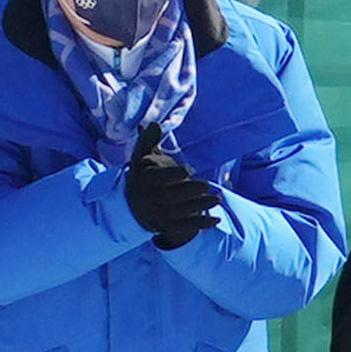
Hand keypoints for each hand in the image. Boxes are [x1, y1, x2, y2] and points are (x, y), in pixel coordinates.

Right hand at [122, 121, 218, 249]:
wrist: (134, 203)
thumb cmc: (143, 173)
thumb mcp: (142, 156)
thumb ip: (148, 140)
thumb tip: (153, 124)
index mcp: (140, 180)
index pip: (154, 179)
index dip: (169, 175)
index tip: (185, 171)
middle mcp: (146, 199)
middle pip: (169, 197)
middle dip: (189, 192)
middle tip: (208, 185)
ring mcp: (155, 214)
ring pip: (178, 212)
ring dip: (199, 207)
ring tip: (217, 199)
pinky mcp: (165, 226)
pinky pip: (184, 226)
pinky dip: (200, 224)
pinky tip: (216, 219)